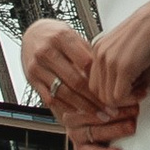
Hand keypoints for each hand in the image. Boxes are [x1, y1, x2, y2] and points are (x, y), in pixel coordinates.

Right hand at [23, 21, 137, 149]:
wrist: (32, 34)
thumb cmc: (58, 36)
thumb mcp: (76, 37)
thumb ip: (90, 54)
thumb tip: (114, 72)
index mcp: (61, 37)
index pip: (87, 62)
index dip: (103, 79)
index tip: (117, 91)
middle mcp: (47, 52)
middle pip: (75, 81)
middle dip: (95, 99)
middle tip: (111, 111)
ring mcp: (37, 67)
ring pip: (63, 93)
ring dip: (84, 108)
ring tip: (100, 116)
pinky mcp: (32, 80)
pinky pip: (50, 99)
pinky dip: (67, 108)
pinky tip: (80, 114)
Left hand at [86, 0, 149, 110]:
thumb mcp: (129, 45)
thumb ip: (118, 60)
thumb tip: (119, 82)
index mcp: (99, 47)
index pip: (94, 82)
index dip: (113, 90)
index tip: (130, 88)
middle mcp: (100, 52)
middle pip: (98, 92)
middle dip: (118, 98)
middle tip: (137, 90)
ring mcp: (109, 59)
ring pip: (107, 98)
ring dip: (127, 99)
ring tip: (142, 88)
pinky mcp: (122, 66)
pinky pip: (118, 98)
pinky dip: (132, 99)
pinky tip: (145, 88)